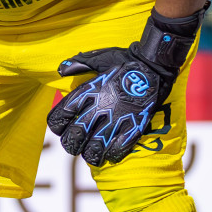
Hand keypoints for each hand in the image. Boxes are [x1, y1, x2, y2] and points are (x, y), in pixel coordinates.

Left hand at [46, 47, 165, 165]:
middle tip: (74, 145)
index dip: (56, 125)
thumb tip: (61, 70)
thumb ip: (78, 64)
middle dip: (71, 144)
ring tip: (90, 154)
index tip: (60, 128)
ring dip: (89, 154)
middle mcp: (100, 106)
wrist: (155, 64)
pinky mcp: (134, 125)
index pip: (61, 114)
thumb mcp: (99, 57)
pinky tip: (110, 153)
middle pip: (75, 135)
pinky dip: (111, 155)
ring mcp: (118, 117)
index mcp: (89, 90)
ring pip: (95, 146)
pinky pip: (119, 148)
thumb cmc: (126, 60)